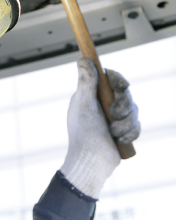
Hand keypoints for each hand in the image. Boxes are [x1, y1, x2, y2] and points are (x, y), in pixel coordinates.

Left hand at [60, 58, 139, 198]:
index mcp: (92, 94)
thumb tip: (83, 59)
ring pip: (133, 110)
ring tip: (113, 132)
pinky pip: (137, 126)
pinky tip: (119, 140)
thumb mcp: (83, 104)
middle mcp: (104, 103)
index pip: (110, 78)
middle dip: (123, 105)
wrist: (91, 160)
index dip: (118, 79)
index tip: (122, 85)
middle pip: (125, 93)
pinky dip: (129, 133)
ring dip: (125, 122)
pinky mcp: (124, 130)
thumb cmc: (83, 131)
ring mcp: (115, 116)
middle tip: (115, 114)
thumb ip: (86, 82)